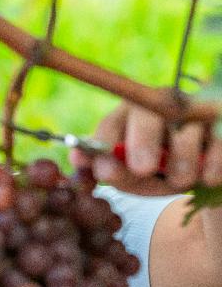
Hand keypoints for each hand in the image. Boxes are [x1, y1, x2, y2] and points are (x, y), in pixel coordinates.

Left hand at [70, 102, 221, 194]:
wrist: (202, 173)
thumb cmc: (156, 172)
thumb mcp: (131, 176)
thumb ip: (108, 169)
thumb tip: (77, 161)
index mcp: (128, 115)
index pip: (111, 124)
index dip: (104, 145)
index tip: (105, 172)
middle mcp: (161, 105)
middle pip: (148, 113)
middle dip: (143, 142)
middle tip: (142, 169)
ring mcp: (196, 110)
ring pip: (186, 128)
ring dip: (181, 159)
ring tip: (179, 182)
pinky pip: (220, 139)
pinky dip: (213, 161)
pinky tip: (207, 179)